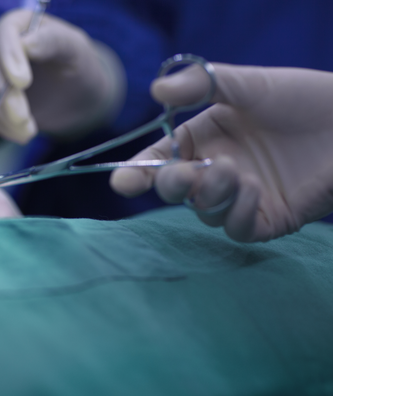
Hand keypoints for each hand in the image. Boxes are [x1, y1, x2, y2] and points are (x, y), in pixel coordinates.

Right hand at [0, 9, 122, 143]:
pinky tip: (22, 135)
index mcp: (19, 24)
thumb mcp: (74, 48)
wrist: (73, 92)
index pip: (5, 34)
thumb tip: (27, 44)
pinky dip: (2, 127)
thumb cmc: (77, 64)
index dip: (10, 57)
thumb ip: (53, 41)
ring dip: (4, 116)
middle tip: (24, 119)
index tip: (23, 82)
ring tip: (29, 132)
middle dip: (6, 97)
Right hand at [110, 63, 331, 241]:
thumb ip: (201, 85)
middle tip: (181, 175)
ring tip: (232, 171)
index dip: (138, 172)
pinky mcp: (268, 219)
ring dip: (211, 194)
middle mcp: (216, 170)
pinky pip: (238, 228)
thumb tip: (154, 90)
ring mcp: (241, 198)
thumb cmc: (301, 97)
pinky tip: (253, 189)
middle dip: (171, 185)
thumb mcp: (248, 84)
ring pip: (205, 211)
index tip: (123, 182)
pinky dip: (238, 214)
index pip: (160, 159)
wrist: (356, 121)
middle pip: (176, 191)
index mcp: (204, 139)